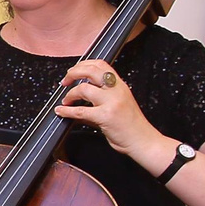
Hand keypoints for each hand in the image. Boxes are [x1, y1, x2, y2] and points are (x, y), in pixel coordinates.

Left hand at [53, 59, 168, 168]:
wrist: (143, 141)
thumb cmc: (131, 126)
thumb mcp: (117, 106)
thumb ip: (98, 101)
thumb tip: (76, 103)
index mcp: (120, 86)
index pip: (101, 65)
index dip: (84, 64)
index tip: (74, 70)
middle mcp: (117, 90)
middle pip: (92, 71)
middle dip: (74, 73)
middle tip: (65, 81)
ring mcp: (112, 102)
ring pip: (84, 88)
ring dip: (70, 94)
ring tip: (66, 101)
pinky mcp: (106, 116)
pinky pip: (81, 111)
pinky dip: (67, 111)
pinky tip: (62, 111)